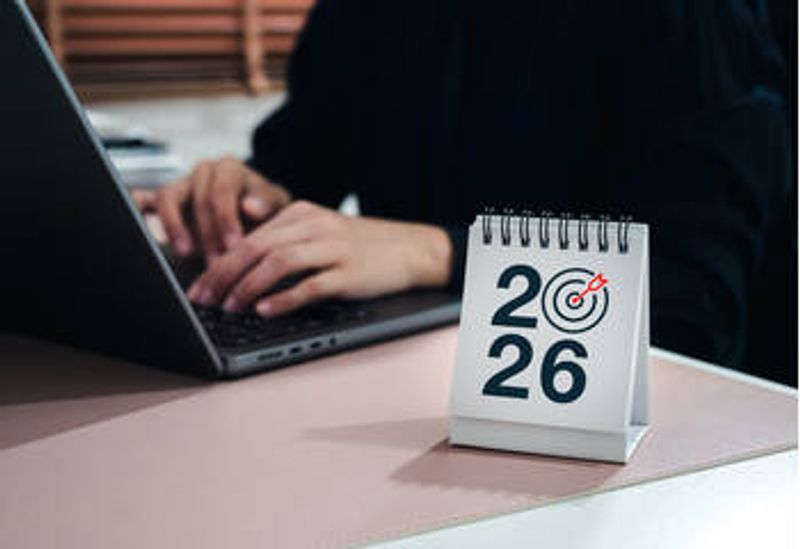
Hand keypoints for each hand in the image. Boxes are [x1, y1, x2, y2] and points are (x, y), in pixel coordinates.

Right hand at [134, 157, 289, 259]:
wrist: (256, 215)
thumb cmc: (265, 211)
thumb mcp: (276, 207)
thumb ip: (267, 204)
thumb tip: (251, 207)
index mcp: (230, 169)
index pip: (221, 192)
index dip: (226, 221)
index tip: (233, 246)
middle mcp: (204, 172)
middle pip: (197, 201)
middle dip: (208, 236)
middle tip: (217, 264)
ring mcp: (183, 184)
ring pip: (168, 199)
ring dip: (176, 229)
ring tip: (186, 253)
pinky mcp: (167, 200)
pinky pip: (146, 199)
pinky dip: (139, 207)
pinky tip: (139, 218)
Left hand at [187, 201, 452, 316]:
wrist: (410, 248)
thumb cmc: (358, 247)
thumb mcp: (318, 233)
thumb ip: (282, 243)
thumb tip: (236, 273)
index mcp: (300, 213)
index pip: (247, 238)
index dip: (217, 264)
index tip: (196, 288)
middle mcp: (313, 225)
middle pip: (256, 247)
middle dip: (222, 276)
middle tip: (202, 301)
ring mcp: (333, 248)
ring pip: (279, 263)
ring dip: (248, 287)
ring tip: (229, 308)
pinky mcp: (349, 272)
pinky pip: (311, 285)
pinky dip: (284, 299)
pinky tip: (265, 311)